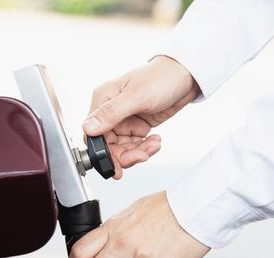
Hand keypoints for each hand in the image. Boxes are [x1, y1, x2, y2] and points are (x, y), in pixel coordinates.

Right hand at [83, 56, 199, 178]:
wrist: (185, 76)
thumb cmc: (161, 78)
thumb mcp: (136, 96)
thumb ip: (111, 113)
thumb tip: (88, 128)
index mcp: (103, 100)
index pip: (93, 134)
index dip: (104, 153)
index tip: (115, 166)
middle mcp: (110, 111)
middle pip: (108, 145)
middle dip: (125, 155)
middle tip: (141, 156)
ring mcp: (124, 119)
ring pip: (122, 148)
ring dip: (138, 151)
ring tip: (154, 144)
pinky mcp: (137, 125)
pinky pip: (135, 145)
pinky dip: (145, 147)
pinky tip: (155, 141)